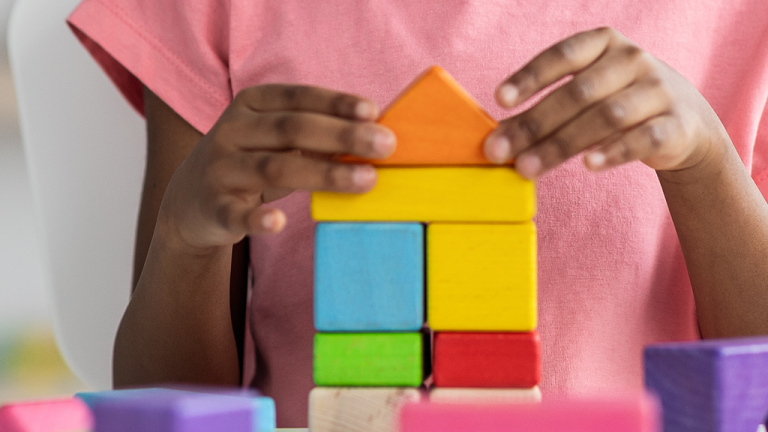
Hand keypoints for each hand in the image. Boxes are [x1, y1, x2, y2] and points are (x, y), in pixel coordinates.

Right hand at [157, 85, 394, 249]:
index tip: (374, 112)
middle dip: (342, 135)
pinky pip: (236, 213)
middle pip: (293, 129)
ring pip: (275, 168)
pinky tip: (279, 222)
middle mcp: (232, 131)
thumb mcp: (276, 141)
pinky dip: (258, 220)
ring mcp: (220, 169)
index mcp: (250, 105)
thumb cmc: (250, 163)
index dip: (335, 103)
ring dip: (324, 173)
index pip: (297, 98)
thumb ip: (316, 135)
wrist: (189, 202)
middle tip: (386, 145)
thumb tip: (374, 136)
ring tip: (365, 180)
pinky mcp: (214, 207)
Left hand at [484, 27, 726, 178]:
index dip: (529, 77)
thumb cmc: (619, 103)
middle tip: (500, 152)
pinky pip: (642, 138)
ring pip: (605, 117)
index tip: (499, 100)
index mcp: (603, 44)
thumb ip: (543, 110)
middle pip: (577, 93)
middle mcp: (632, 60)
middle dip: (534, 124)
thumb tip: (497, 137)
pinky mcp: (676, 124)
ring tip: (528, 168)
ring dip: (561, 145)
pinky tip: (588, 166)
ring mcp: (657, 90)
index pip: (561, 56)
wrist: (686, 122)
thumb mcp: (583, 97)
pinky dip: (613, 152)